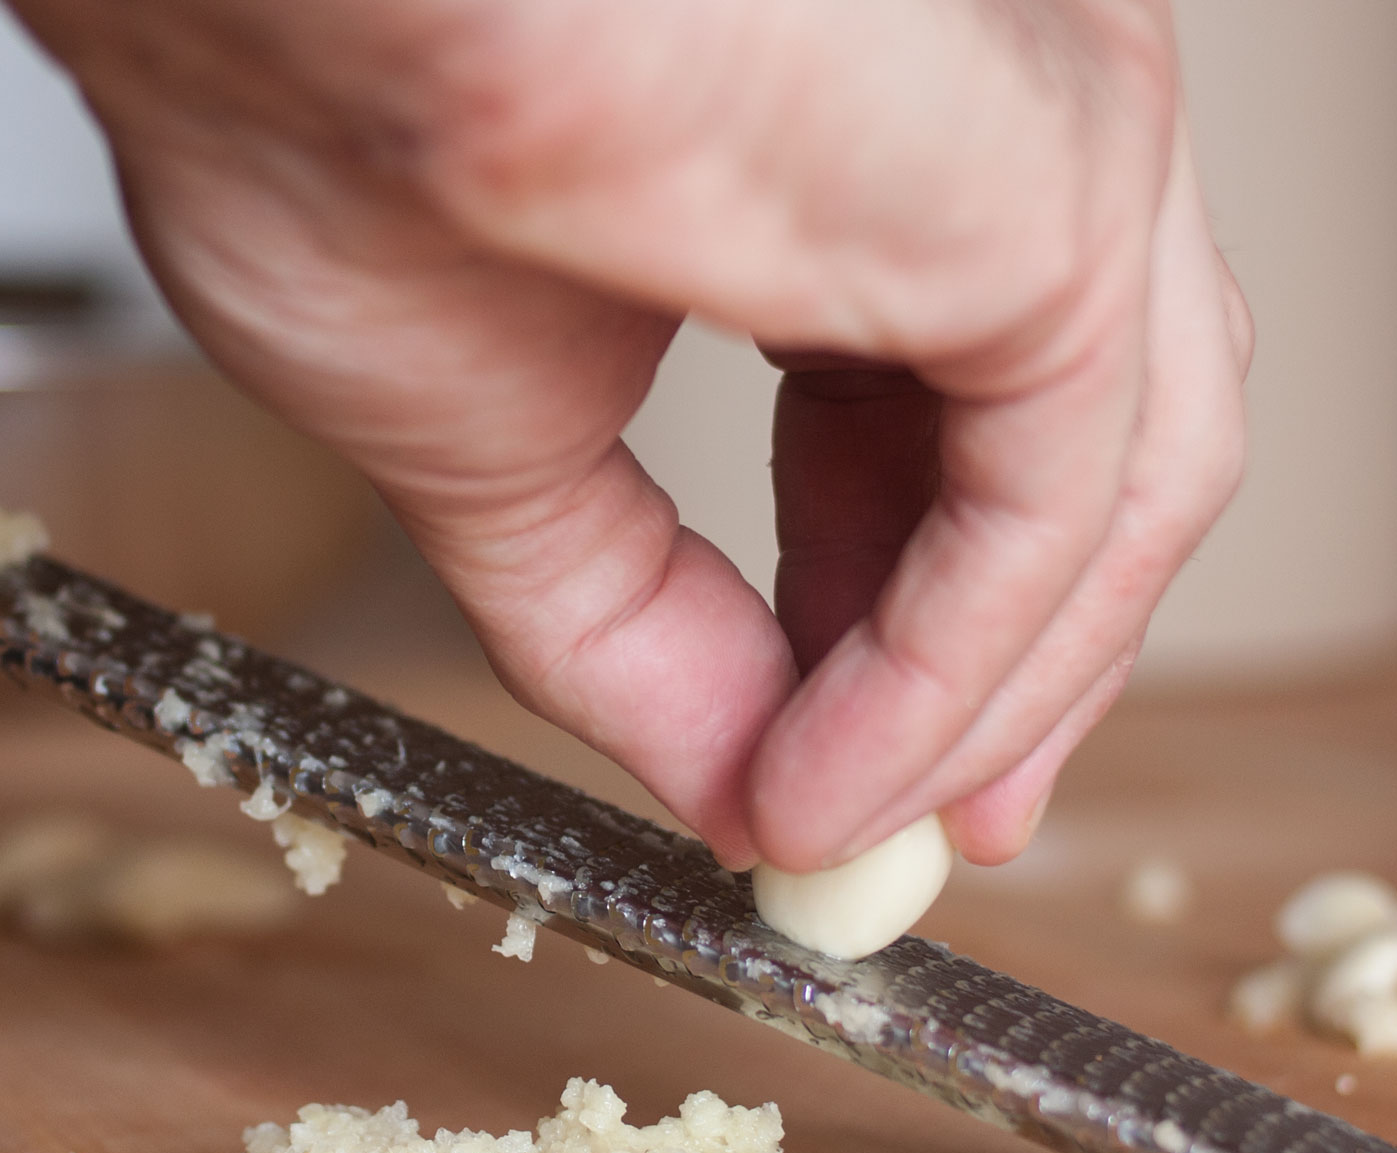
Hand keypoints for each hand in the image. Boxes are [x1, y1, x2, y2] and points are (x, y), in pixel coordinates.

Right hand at [11, 0, 1251, 870]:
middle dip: (1007, 665)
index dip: (923, 610)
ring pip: (1114, 480)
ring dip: (988, 693)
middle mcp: (971, 135)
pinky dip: (951, 674)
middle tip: (925, 822)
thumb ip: (629, 626)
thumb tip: (737, 787)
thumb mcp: (496, 458)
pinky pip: (1057, 502)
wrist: (281, 6)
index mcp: (852, 162)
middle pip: (1083, 447)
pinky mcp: (1046, 196)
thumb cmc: (321, 123)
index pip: (959, 413)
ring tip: (865, 826)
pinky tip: (837, 782)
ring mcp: (1026, 151)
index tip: (860, 766)